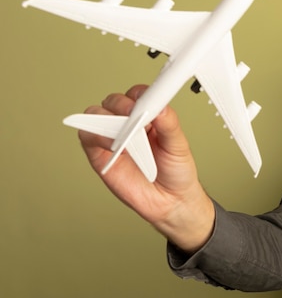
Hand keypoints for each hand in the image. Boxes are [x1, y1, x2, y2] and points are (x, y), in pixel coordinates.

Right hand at [77, 85, 214, 252]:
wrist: (171, 202)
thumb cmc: (176, 172)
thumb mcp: (179, 145)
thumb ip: (169, 124)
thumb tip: (160, 105)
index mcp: (148, 117)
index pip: (137, 95)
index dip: (138, 95)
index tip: (145, 101)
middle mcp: (128, 124)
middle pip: (114, 101)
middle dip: (122, 105)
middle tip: (134, 117)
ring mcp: (112, 138)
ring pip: (96, 115)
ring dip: (107, 119)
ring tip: (125, 132)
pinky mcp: (100, 154)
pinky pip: (87, 137)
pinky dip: (96, 135)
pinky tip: (113, 143)